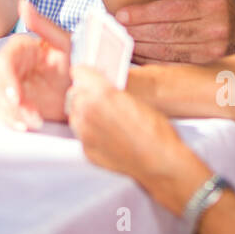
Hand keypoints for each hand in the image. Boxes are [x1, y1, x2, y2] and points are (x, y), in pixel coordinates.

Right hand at [0, 0, 71, 129]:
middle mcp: (14, 67)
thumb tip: (22, 4)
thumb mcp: (66, 42)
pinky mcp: (20, 104)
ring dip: (12, 113)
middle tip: (27, 114)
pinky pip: (7, 113)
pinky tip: (29, 125)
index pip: (4, 61)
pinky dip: (14, 121)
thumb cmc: (80, 58)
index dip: (6, 79)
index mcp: (22, 49)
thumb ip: (43, 25)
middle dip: (9, 102)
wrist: (91, 86)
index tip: (16, 97)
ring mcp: (16, 86)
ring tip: (34, 121)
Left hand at [67, 66, 202, 196]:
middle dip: (85, 93)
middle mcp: (88, 111)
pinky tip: (105, 134)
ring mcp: (85, 133)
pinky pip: (81, 134)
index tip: (89, 76)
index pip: (79, 72)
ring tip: (102, 116)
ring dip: (84, 112)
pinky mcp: (87, 150)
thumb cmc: (154, 130)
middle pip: (74, 93)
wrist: (160, 161)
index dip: (87, 74)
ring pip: (74, 114)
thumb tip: (100, 87)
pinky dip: (89, 132)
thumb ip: (111, 90)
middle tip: (99, 98)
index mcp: (101, 93)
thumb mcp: (134, 98)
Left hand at [116, 0, 234, 62]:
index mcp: (212, 6)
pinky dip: (151, 61)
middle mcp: (216, 30)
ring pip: (168, 52)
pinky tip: (136, 54)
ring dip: (139, 48)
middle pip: (167, 33)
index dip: (143, 13)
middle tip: (114, 28)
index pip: (171, 10)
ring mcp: (213, 53)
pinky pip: (173, 67)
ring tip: (120, 40)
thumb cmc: (214, 6)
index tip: (121, 14)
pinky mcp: (207, 69)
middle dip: (136, 31)